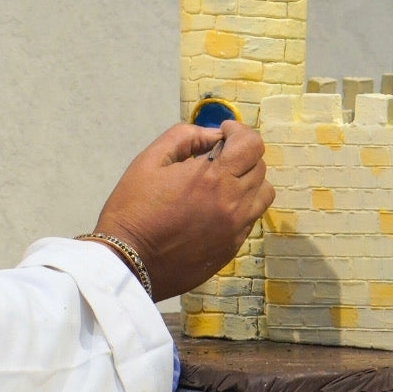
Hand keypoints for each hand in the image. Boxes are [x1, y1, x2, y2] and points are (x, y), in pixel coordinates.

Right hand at [92, 120, 272, 302]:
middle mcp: (233, 203)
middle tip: (218, 156)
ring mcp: (235, 229)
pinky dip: (241, 206)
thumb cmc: (134, 207)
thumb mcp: (150, 160)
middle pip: (260, 167)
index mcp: (213, 177)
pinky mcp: (232, 248)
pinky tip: (215, 207)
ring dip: (248, 181)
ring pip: (263, 195)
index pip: (252, 145)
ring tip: (223, 182)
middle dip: (241, 154)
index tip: (223, 133)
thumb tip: (213, 136)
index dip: (239, 131)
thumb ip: (184, 137)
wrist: (129, 260)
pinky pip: (251, 218)